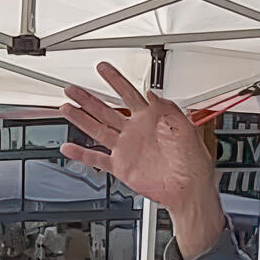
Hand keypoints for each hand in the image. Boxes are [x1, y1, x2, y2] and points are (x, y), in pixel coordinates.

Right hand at [59, 65, 225, 259]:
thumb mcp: (186, 130)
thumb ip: (169, 110)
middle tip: (72, 88)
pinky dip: (82, 154)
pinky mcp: (122, 167)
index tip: (103, 68)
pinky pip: (98, 159)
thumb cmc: (194, 163)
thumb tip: (154, 94)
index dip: (115, 80)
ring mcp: (127, 149)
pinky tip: (69, 148)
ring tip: (66, 107)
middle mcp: (136, 133)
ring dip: (81, 119)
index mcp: (151, 121)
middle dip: (88, 98)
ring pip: (98, 130)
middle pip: (106, 110)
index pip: (129, 95)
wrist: (189, 190)